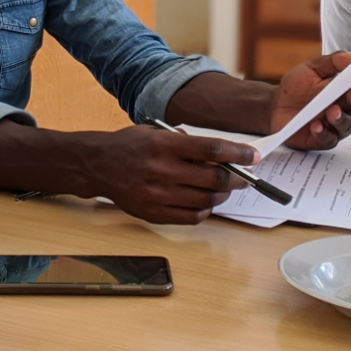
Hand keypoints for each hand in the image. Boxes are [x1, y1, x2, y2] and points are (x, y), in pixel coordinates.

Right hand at [90, 126, 260, 224]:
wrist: (97, 166)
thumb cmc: (128, 145)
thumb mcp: (155, 132)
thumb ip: (185, 141)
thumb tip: (219, 153)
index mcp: (164, 145)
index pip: (211, 150)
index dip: (237, 154)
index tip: (253, 156)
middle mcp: (162, 170)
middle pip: (213, 179)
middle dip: (236, 179)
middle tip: (243, 177)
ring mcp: (158, 195)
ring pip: (206, 201)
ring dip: (222, 196)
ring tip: (224, 190)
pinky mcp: (154, 214)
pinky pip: (191, 217)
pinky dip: (205, 211)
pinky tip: (205, 202)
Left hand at [273, 52, 350, 150]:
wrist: (274, 107)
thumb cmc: (295, 87)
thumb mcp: (312, 69)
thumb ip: (332, 62)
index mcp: (346, 89)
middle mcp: (345, 108)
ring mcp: (335, 125)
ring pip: (346, 124)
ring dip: (340, 118)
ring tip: (331, 111)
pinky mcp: (323, 139)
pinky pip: (327, 138)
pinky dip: (323, 132)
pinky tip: (316, 125)